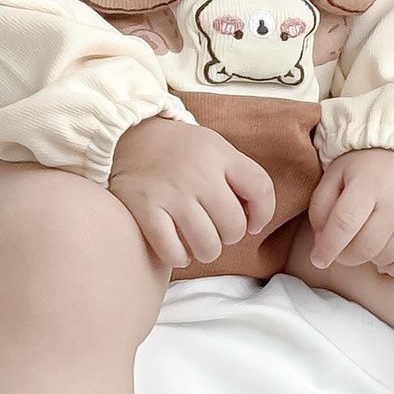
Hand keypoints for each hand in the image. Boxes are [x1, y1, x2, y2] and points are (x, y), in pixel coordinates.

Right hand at [108, 114, 277, 269]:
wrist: (130, 135)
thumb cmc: (181, 150)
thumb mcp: (215, 148)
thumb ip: (239, 177)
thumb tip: (254, 221)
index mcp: (219, 155)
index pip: (261, 189)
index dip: (263, 213)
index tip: (252, 221)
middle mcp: (197, 173)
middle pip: (233, 225)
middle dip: (230, 235)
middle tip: (218, 229)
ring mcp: (170, 193)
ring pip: (207, 245)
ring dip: (207, 251)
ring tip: (200, 242)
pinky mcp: (144, 209)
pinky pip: (172, 251)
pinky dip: (179, 257)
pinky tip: (179, 250)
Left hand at [306, 147, 393, 278]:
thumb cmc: (367, 166)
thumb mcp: (336, 174)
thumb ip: (321, 207)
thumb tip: (323, 244)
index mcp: (369, 184)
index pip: (344, 224)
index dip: (327, 247)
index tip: (317, 259)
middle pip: (363, 248)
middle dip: (344, 255)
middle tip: (340, 247)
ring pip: (384, 258)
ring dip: (367, 257)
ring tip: (364, 238)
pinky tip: (384, 254)